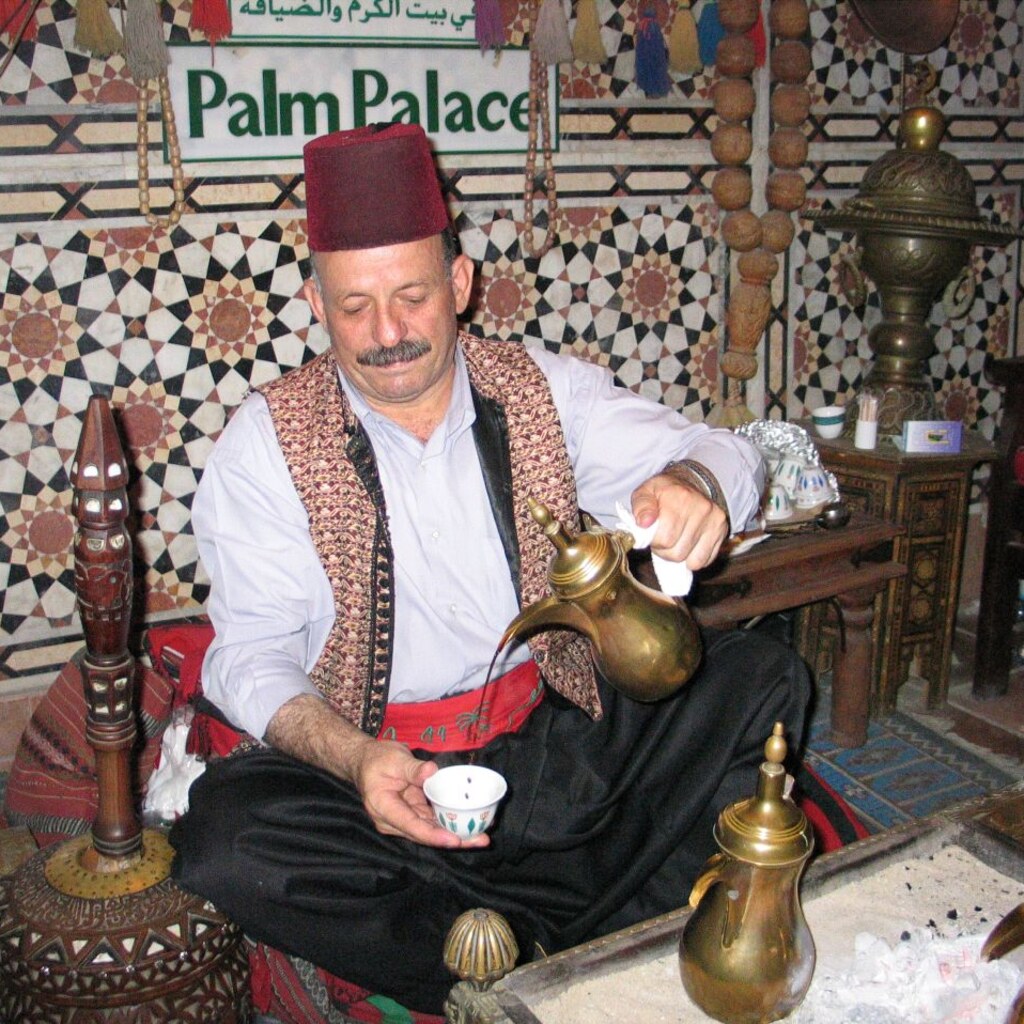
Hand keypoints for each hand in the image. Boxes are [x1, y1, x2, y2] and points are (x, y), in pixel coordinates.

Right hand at [265, 694, 487, 848]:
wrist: (366, 761)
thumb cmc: (377, 759)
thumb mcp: (394, 759)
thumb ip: (412, 768)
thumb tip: (431, 771)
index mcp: (384, 809)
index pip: (412, 827)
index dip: (435, 835)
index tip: (455, 839)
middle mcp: (393, 821)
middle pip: (426, 834)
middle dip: (454, 839)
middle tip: (481, 839)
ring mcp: (404, 819)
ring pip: (432, 831)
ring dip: (456, 834)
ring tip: (482, 835)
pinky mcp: (413, 813)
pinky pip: (433, 821)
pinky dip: (451, 823)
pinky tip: (471, 823)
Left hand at [630, 470, 728, 570]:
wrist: (688, 484)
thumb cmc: (663, 493)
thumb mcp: (645, 493)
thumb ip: (641, 506)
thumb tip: (645, 522)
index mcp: (679, 497)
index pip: (665, 539)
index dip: (655, 542)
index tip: (653, 534)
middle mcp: (701, 507)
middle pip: (678, 553)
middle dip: (665, 551)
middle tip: (664, 538)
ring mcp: (714, 520)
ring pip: (692, 561)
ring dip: (680, 556)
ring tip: (675, 541)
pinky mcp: (722, 530)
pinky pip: (705, 560)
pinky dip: (694, 558)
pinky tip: (689, 545)